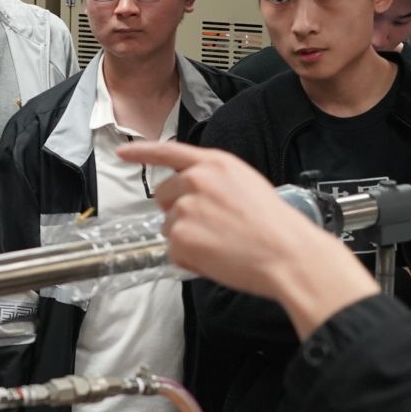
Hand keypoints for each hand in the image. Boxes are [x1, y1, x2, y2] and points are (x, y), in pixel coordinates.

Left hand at [120, 140, 375, 334]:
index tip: (122, 153)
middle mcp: (195, 180)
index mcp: (215, 163)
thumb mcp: (246, 184)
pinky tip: (216, 259)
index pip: (168, 151)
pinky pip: (173, 251)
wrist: (288, 253)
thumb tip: (191, 193)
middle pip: (163, 195)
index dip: (142, 152)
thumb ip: (214, 181)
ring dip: (186, 238)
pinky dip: (189, 260)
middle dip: (177, 211)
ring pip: (168, 226)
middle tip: (210, 227)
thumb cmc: (275, 225)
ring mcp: (185, 208)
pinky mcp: (180, 236)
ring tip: (221, 245)